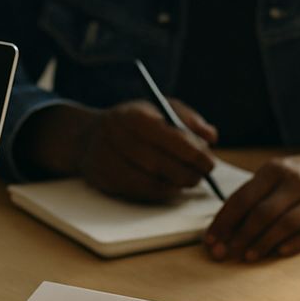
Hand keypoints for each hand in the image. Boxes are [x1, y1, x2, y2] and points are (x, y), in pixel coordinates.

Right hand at [19, 100, 218, 202]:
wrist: (89, 136)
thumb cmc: (135, 121)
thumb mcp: (160, 108)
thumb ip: (187, 119)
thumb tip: (210, 136)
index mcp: (133, 114)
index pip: (170, 137)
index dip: (194, 154)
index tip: (210, 162)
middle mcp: (116, 135)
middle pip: (159, 163)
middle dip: (187, 172)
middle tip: (202, 175)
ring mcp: (106, 158)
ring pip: (149, 181)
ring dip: (175, 184)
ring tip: (189, 180)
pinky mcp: (104, 178)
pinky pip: (139, 191)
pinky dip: (161, 192)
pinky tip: (171, 186)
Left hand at [205, 135, 299, 261]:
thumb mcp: (279, 173)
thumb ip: (255, 195)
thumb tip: (226, 227)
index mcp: (274, 170)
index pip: (242, 198)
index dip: (224, 222)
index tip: (211, 240)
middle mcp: (294, 181)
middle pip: (261, 213)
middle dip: (239, 237)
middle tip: (224, 254)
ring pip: (283, 225)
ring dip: (263, 244)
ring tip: (248, 256)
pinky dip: (291, 244)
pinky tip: (278, 253)